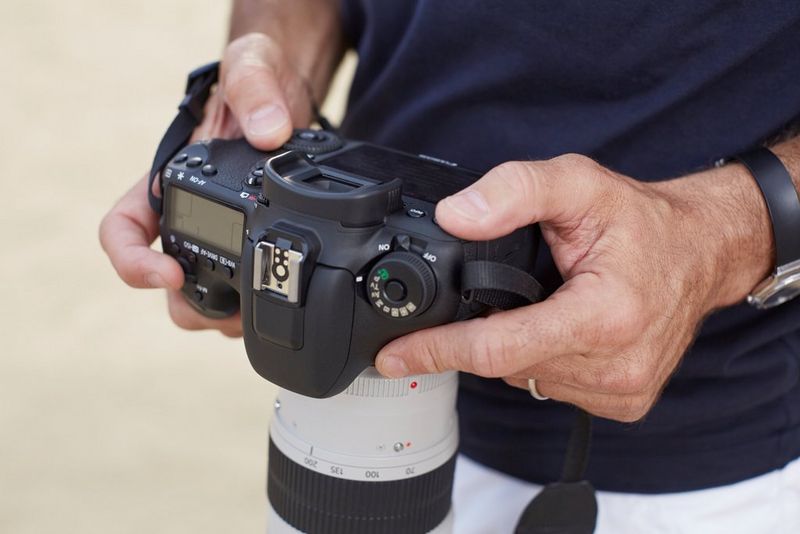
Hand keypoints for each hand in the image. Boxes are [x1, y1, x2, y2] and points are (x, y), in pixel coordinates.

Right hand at [99, 33, 314, 336]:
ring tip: (257, 308)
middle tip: (228, 309)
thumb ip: (254, 88)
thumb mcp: (252, 66)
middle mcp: (188, 217)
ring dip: (224, 316)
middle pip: (164, 282)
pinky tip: (279, 299)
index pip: (122, 230)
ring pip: (204, 299)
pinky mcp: (256, 248)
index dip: (132, 261)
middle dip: (191, 305)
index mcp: (168, 182)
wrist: (294, 98)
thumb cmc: (258, 82)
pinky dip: (255, 306)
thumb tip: (269, 132)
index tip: (169, 273)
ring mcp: (222, 238)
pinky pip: (244, 294)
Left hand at [375, 154, 772, 421]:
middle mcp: (616, 365)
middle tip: (491, 293)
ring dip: (513, 346)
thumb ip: (514, 191)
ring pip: (525, 378)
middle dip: (480, 335)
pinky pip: (552, 387)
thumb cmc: (644, 222)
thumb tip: (454, 216)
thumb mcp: (579, 183)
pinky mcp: (625, 403)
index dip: (437, 351)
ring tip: (537, 303)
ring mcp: (622, 391)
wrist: (703, 251)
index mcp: (605, 317)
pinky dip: (539, 359)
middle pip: (506, 364)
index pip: (498, 349)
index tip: (392, 357)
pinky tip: (556, 327)